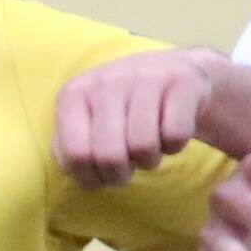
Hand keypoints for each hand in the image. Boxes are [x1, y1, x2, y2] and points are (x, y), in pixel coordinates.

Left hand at [55, 45, 229, 186]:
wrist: (176, 73)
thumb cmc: (124, 109)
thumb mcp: (89, 122)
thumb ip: (70, 149)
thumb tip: (72, 170)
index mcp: (75, 93)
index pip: (75, 155)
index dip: (91, 178)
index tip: (102, 173)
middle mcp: (107, 80)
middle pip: (109, 155)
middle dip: (120, 175)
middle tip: (128, 168)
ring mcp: (145, 77)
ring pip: (143, 146)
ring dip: (149, 160)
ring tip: (148, 149)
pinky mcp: (181, 81)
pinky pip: (175, 135)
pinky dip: (175, 146)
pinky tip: (169, 134)